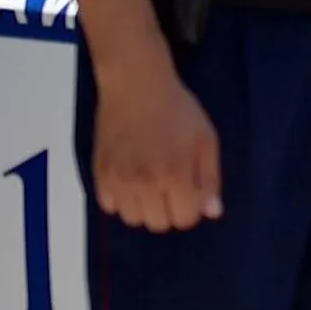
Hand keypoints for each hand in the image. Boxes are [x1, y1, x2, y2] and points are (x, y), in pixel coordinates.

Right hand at [93, 59, 221, 231]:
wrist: (136, 85)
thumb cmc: (178, 110)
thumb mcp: (206, 139)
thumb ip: (210, 179)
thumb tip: (212, 213)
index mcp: (174, 174)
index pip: (184, 219)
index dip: (191, 207)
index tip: (189, 190)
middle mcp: (144, 182)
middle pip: (158, 224)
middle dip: (169, 209)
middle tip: (170, 184)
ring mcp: (118, 179)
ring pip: (133, 219)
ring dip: (144, 207)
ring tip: (149, 181)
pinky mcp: (99, 173)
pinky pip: (110, 206)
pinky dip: (121, 199)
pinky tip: (130, 176)